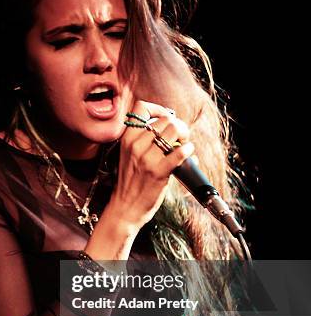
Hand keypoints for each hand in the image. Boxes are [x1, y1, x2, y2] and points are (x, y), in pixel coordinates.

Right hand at [109, 99, 194, 230]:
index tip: (166, 117)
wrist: (125, 208)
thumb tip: (172, 127)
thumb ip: (144, 140)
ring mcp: (146, 158)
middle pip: (164, 119)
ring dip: (185, 135)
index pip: (141, 107)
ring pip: (173, 130)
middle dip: (178, 125)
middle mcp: (135, 145)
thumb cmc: (130, 182)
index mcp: (127, 138)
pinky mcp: (158, 172)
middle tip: (181, 136)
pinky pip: (179, 152)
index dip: (158, 108)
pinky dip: (189, 150)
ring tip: (185, 144)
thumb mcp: (129, 156)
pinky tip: (189, 153)